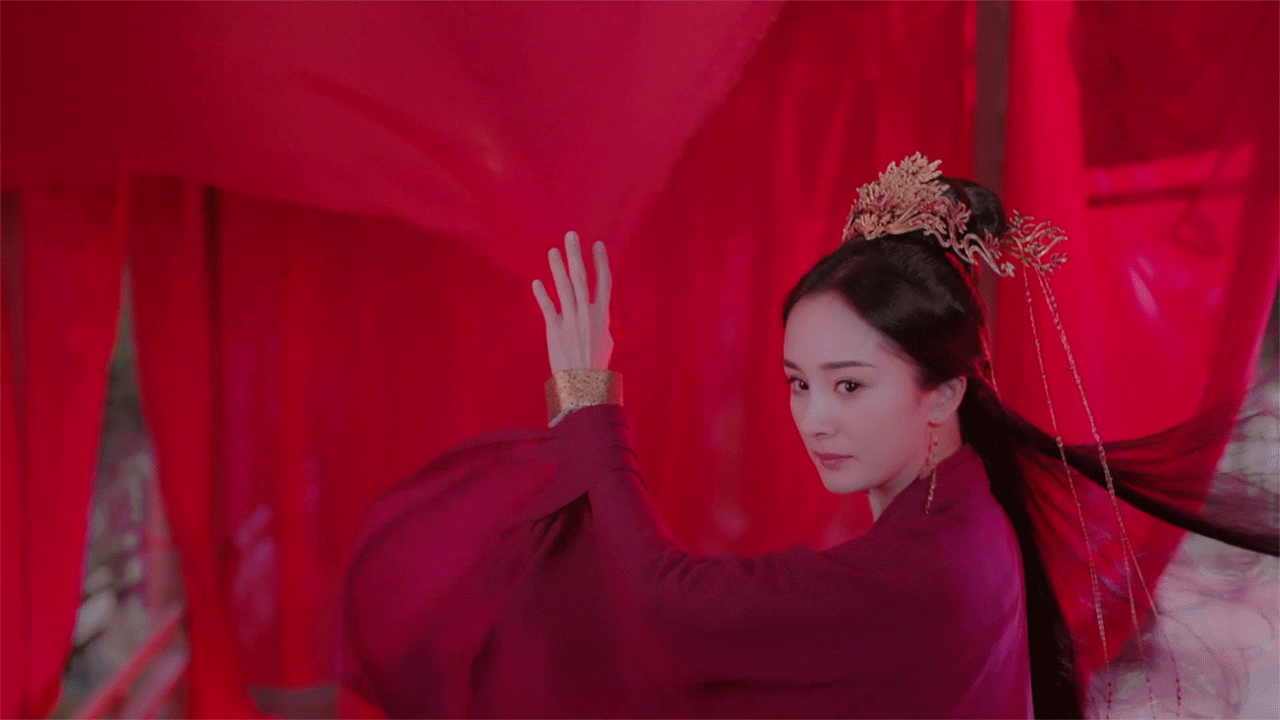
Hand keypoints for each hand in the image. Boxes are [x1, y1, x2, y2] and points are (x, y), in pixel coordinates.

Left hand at [532, 231, 613, 372]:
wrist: (584, 385)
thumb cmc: (597, 366)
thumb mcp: (605, 340)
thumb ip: (599, 322)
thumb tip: (597, 312)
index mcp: (602, 315)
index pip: (604, 282)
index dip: (601, 263)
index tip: (597, 245)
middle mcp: (587, 313)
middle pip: (582, 278)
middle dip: (576, 255)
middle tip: (571, 236)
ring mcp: (570, 320)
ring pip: (564, 288)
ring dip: (558, 268)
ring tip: (553, 251)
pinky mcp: (555, 330)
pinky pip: (548, 308)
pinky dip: (542, 295)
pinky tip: (536, 282)